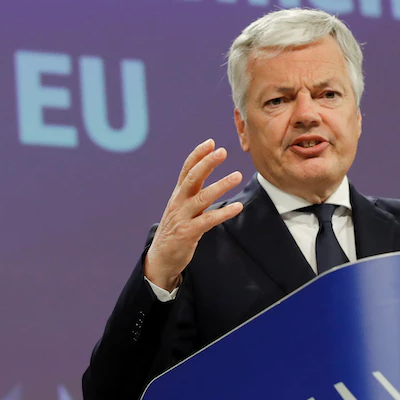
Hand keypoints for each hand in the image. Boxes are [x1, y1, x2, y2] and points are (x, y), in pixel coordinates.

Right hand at [144, 139, 243, 289]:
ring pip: (202, 197)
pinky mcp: (188, 233)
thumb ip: (192, 191)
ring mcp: (182, 217)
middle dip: (207, 163)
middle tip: (222, 151)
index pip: (187, 169)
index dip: (198, 155)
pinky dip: (224, 213)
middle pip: (192, 178)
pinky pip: (208, 220)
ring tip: (238, 175)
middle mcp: (179, 202)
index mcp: (178, 194)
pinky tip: (238, 207)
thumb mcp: (181, 207)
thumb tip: (204, 172)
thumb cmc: (175, 230)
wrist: (160, 258)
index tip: (211, 142)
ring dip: (221, 185)